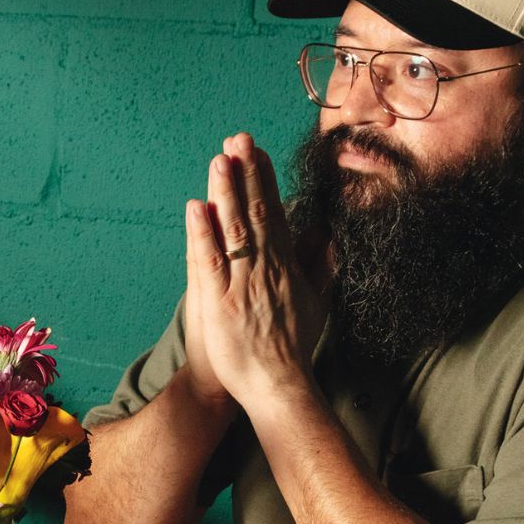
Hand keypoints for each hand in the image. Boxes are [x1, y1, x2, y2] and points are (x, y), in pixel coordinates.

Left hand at [183, 133, 325, 415]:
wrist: (279, 385)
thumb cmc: (294, 346)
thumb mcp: (317, 300)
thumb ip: (320, 264)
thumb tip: (327, 233)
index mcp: (287, 266)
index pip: (275, 214)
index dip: (265, 181)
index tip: (258, 152)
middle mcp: (267, 269)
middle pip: (255, 213)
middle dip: (247, 173)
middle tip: (238, 139)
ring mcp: (243, 284)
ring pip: (234, 230)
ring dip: (226, 193)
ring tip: (220, 159)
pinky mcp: (221, 302)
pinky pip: (211, 261)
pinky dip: (203, 233)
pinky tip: (196, 207)